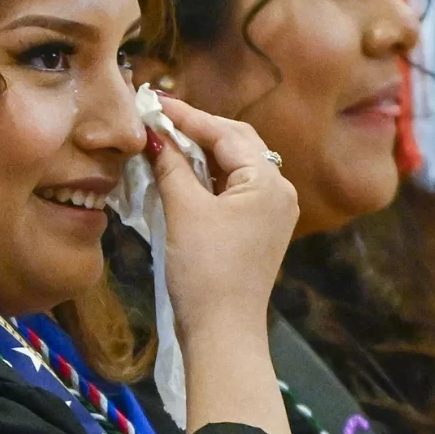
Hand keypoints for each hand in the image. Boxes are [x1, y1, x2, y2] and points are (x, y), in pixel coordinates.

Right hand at [148, 95, 299, 338]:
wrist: (222, 331)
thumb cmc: (206, 271)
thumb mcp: (185, 212)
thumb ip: (172, 166)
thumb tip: (155, 134)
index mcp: (269, 181)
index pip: (226, 133)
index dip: (189, 116)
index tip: (155, 102)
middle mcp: (279, 191)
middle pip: (237, 144)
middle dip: (198, 130)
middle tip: (160, 117)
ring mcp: (271, 212)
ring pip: (235, 167)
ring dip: (202, 153)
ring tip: (167, 141)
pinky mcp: (258, 230)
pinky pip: (233, 190)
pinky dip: (208, 177)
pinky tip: (182, 173)